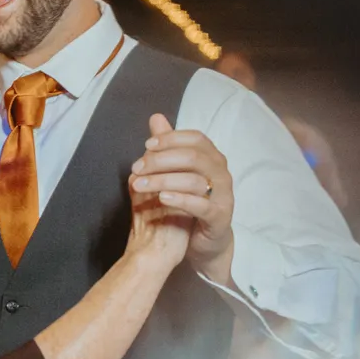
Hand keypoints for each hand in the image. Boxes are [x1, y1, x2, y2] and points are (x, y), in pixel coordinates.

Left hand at [130, 114, 234, 283]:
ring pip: (195, 179)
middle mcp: (221, 172)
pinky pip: (201, 205)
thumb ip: (167, 147)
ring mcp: (223, 194)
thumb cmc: (189, 202)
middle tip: (136, 168)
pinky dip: (180, 199)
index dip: (171, 139)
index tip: (147, 146)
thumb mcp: (176, 172)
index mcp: (212, 158)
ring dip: (163, 180)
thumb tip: (156, 118)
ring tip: (139, 185)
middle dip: (160, 160)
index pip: (195, 139)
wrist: (204, 240)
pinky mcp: (219, 216)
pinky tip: (161, 198)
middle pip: (192, 157)